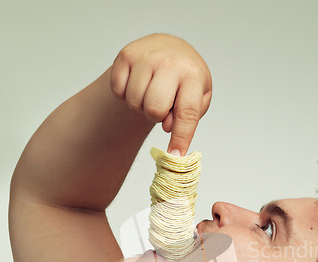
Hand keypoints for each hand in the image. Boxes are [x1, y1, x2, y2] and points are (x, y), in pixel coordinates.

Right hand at [110, 34, 211, 155]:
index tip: (175, 157)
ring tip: (151, 93)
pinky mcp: (125, 55)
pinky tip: (138, 85)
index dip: (181, 137)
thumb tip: (169, 128)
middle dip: (157, 117)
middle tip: (162, 107)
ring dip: (141, 106)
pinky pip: (118, 91)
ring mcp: (145, 57)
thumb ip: (189, 117)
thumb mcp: (199, 96)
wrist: (168, 47)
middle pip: (154, 110)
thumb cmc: (185, 78)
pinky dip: (126, 95)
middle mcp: (169, 62)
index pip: (187, 113)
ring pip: (135, 102)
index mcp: (193, 75)